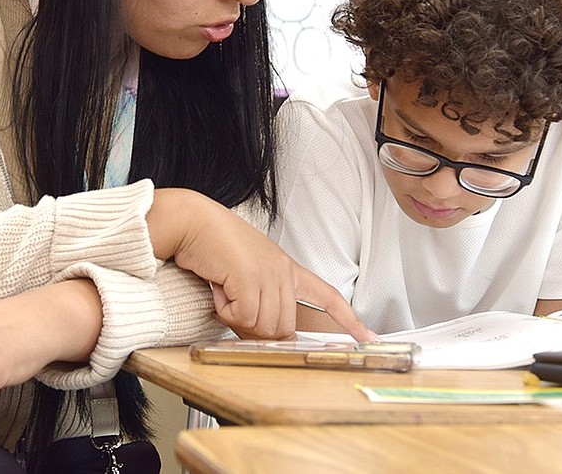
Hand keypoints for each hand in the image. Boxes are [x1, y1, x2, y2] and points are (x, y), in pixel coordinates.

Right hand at [147, 189, 375, 342]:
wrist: (193, 223)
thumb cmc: (213, 246)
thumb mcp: (246, 274)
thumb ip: (261, 299)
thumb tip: (264, 333)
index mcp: (287, 268)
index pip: (326, 294)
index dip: (347, 318)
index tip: (367, 337)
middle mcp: (283, 271)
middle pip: (283, 328)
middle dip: (255, 328)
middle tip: (233, 306)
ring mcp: (269, 274)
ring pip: (263, 327)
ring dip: (236, 317)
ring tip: (224, 289)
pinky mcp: (250, 278)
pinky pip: (241, 317)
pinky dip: (224, 309)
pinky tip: (218, 287)